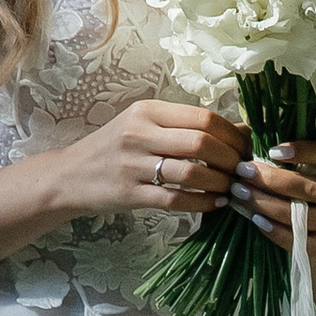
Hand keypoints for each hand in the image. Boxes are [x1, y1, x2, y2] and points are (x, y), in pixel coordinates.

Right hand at [62, 95, 245, 220]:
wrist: (70, 176)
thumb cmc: (115, 148)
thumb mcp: (146, 126)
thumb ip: (188, 126)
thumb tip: (241, 130)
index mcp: (147, 111)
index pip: (203, 117)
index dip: (232, 134)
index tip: (246, 147)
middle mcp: (139, 134)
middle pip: (201, 143)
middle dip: (231, 159)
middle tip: (243, 171)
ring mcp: (132, 165)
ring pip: (191, 173)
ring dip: (220, 183)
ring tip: (232, 188)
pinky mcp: (129, 194)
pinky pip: (175, 199)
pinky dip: (202, 203)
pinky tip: (214, 204)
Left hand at [229, 132, 315, 254]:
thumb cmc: (306, 183)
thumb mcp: (305, 164)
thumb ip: (286, 151)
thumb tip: (252, 133)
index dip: (302, 151)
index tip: (271, 151)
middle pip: (308, 187)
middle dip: (271, 179)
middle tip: (243, 170)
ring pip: (299, 214)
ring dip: (265, 203)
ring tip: (239, 192)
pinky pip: (296, 240)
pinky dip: (274, 231)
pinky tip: (256, 219)